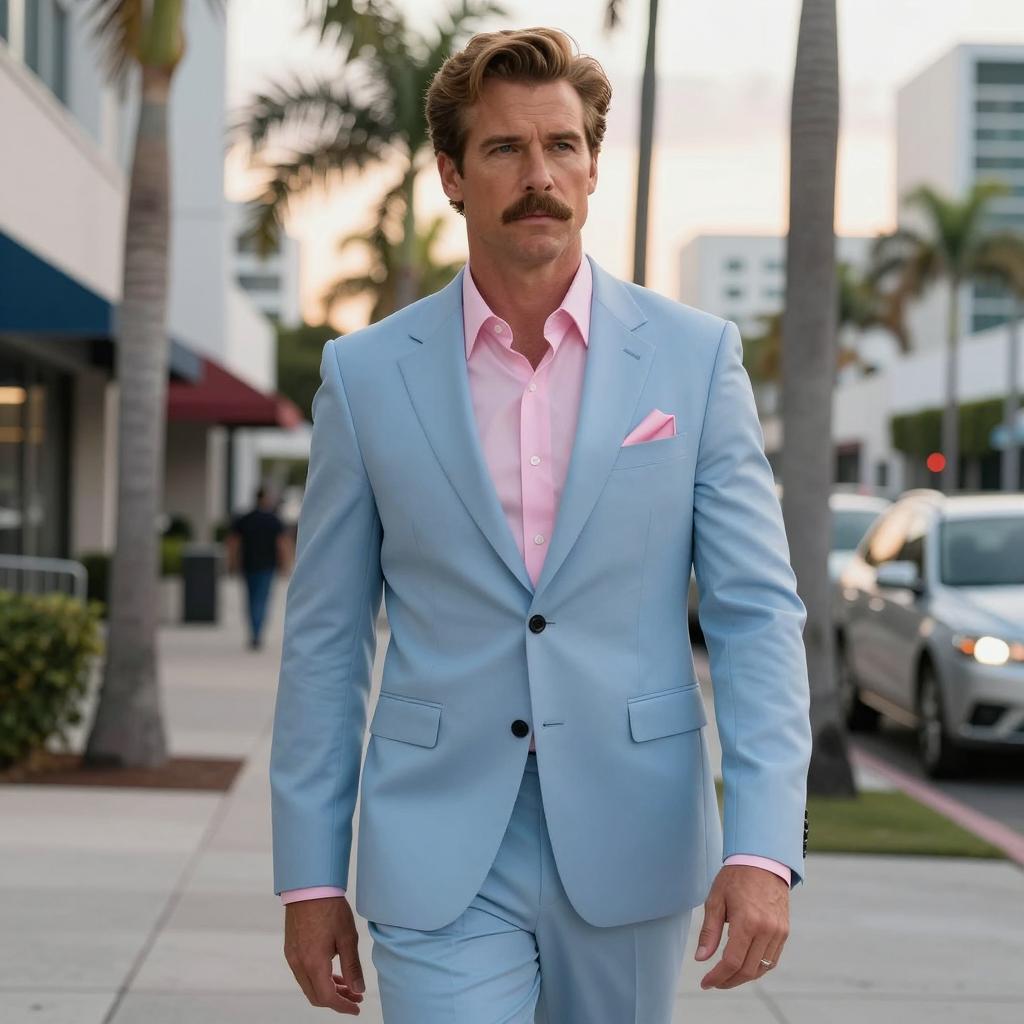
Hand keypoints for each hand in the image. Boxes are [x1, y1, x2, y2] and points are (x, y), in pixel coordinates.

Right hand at [284, 895, 364, 1013]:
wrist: (309, 886)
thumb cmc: (330, 908)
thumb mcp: (347, 937)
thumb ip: (352, 966)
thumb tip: (359, 989)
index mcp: (314, 963)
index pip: (327, 997)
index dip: (343, 1006)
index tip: (357, 1006)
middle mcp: (299, 964)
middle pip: (316, 996)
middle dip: (337, 1000)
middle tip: (355, 996)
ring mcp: (292, 957)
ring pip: (309, 985)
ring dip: (327, 989)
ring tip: (347, 984)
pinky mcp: (291, 949)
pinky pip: (303, 973)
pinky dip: (318, 978)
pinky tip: (332, 972)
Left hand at [694, 864, 788, 989]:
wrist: (762, 861)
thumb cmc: (735, 878)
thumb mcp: (715, 900)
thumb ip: (709, 932)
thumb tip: (701, 959)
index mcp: (747, 922)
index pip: (732, 962)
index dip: (718, 977)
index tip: (705, 983)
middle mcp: (766, 930)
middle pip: (747, 970)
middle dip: (729, 981)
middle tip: (714, 982)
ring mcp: (778, 932)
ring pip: (761, 968)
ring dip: (743, 977)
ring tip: (726, 976)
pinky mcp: (784, 931)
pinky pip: (772, 959)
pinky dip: (757, 968)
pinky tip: (744, 966)